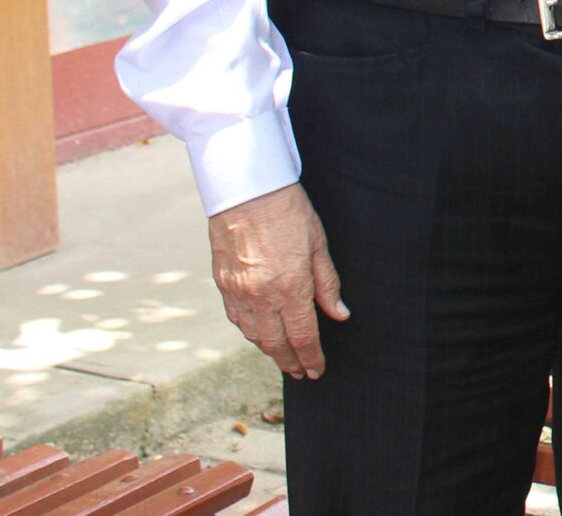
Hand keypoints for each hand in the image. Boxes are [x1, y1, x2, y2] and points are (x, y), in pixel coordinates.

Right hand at [207, 183, 348, 378]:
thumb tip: (338, 314)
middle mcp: (261, 296)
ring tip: (284, 356)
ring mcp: (238, 292)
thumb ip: (328, 284)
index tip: (317, 370)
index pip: (303, 336)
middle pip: (276, 343)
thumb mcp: (318, 245)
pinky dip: (250, 332)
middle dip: (290, 361)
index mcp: (290, 287)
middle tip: (300, 372)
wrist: (246, 190)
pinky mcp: (222, 284)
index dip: (311, 357)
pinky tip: (259, 333)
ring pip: (254, 335)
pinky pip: (237, 319)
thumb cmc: (288, 211)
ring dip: (270, 350)